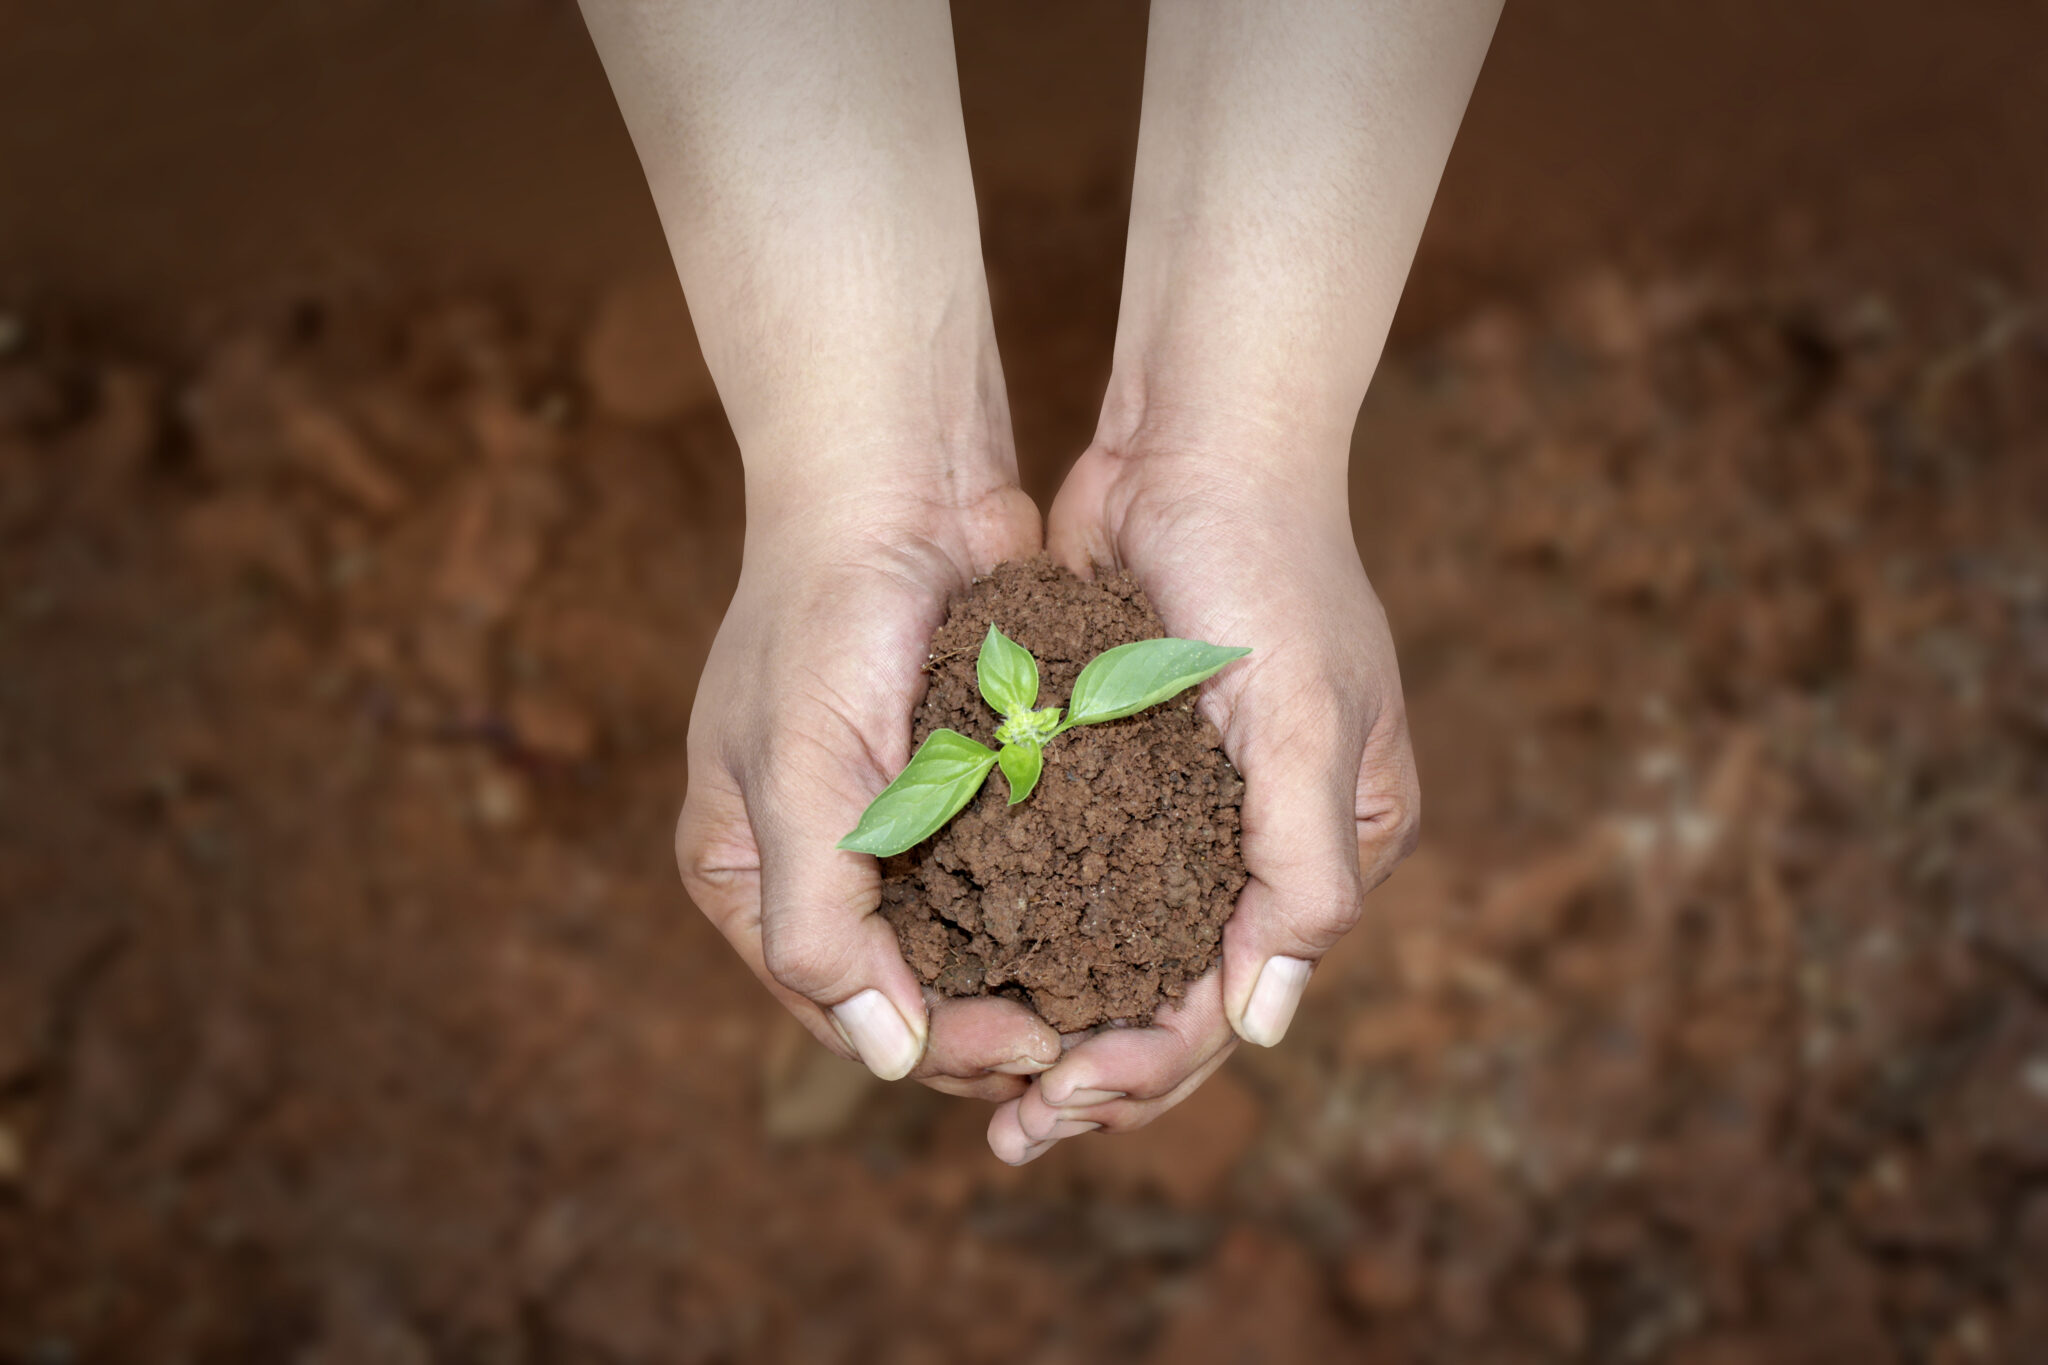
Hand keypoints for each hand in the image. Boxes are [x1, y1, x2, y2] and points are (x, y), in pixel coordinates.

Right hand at [677, 479, 1064, 1096]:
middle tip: (1086, 1035)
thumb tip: (885, 1057)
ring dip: (1028, 973)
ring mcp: (890, 818)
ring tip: (1110, 997)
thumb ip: (822, 919)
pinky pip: (1006, 868)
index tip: (1033, 1045)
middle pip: (906, 985)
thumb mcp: (802, 774)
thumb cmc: (824, 614)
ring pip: (966, 937)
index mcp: (744, 871)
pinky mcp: (960, 777)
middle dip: (990, 1021)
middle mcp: (813, 858)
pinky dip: (1050, 902)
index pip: (839, 1002)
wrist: (894, 477)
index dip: (934, 1045)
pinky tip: (1117, 923)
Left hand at [986, 429, 1419, 1160]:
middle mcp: (1263, 843)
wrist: (1199, 438)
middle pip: (1174, 995)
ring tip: (972, 1076)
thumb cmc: (1270, 568)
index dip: (1152, 1063)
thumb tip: (1260, 1029)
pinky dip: (1028, 932)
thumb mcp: (1310, 719)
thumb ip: (1301, 873)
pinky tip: (962, 969)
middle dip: (1094, 1070)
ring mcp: (1187, 810)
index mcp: (1334, 848)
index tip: (1061, 1099)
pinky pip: (1071, 878)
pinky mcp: (1116, 768)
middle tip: (1005, 1128)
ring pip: (1115, 951)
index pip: (1240, 996)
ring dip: (1054, 1016)